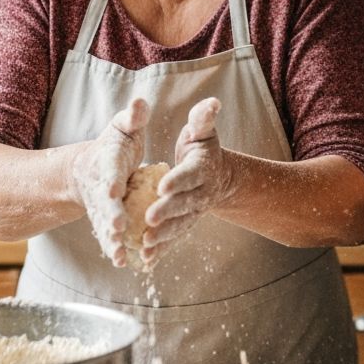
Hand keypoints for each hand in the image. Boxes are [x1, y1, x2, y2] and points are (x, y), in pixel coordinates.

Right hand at [68, 98, 150, 266]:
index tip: (114, 188)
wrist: (90, 169)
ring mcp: (102, 207)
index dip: (111, 179)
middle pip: (104, 203)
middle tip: (116, 226)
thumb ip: (133, 117)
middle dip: (110, 214)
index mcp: (107, 162)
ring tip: (119, 253)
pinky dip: (115, 249)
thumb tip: (141, 101)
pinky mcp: (106, 221)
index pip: (109, 170)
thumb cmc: (114, 145)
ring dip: (111, 239)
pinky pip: (110, 237)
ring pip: (104, 225)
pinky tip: (124, 262)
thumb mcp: (123, 127)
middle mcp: (102, 188)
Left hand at [142, 97, 232, 263]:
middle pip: (184, 203)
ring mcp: (194, 211)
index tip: (162, 185)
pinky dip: (162, 250)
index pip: (190, 174)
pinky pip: (174, 238)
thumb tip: (212, 103)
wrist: (217, 175)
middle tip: (149, 218)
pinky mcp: (186, 223)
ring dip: (164, 236)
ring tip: (146, 243)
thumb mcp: (201, 130)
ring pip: (180, 225)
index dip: (177, 180)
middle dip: (167, 211)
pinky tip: (146, 260)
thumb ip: (202, 119)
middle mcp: (201, 192)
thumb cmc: (202, 147)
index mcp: (202, 167)